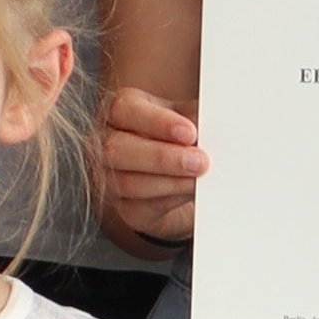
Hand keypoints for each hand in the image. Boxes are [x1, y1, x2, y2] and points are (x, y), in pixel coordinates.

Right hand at [95, 87, 208, 248]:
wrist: (175, 175)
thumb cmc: (175, 139)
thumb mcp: (185, 118)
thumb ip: (193, 115)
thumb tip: (213, 118)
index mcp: (120, 111)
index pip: (125, 110)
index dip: (157, 122)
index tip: (190, 132)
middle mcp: (105, 142)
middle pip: (118, 150)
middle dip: (162, 157)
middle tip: (200, 160)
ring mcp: (109, 177)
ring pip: (128, 183)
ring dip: (170, 182)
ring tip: (200, 178)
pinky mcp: (125, 208)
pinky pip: (140, 208)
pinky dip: (170, 199)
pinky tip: (190, 191)